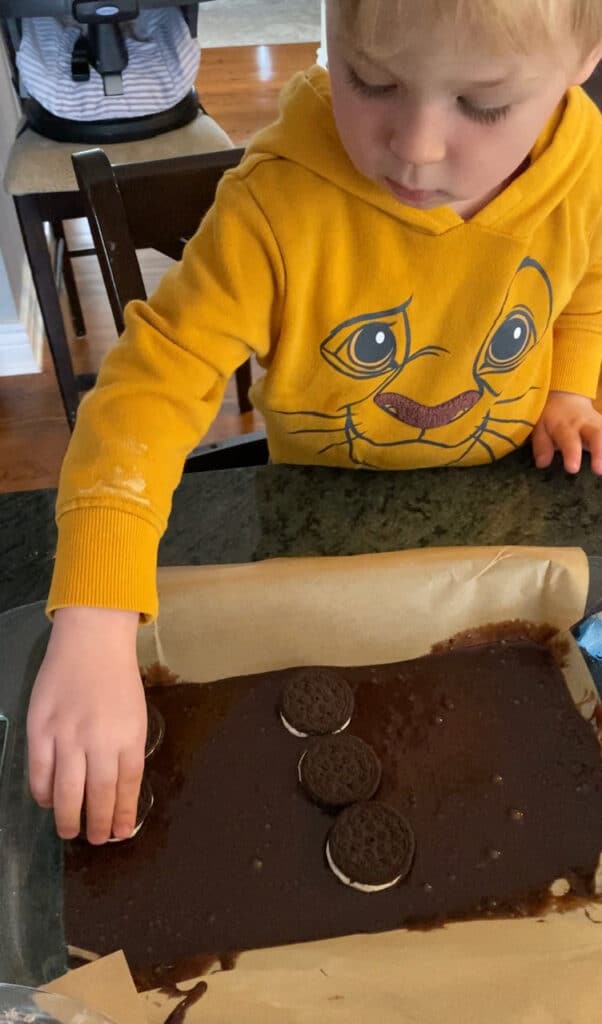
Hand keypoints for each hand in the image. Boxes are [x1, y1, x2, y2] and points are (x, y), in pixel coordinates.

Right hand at [27, 607, 145, 844]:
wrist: (92, 641)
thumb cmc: (117, 679)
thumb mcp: (134, 715)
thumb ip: (126, 751)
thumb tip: (117, 790)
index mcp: (129, 737)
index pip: (126, 786)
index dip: (122, 814)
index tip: (119, 832)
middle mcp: (99, 740)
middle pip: (97, 794)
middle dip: (96, 824)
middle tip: (94, 839)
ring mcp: (67, 735)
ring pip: (67, 791)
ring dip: (68, 817)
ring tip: (70, 831)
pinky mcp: (40, 729)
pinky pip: (40, 773)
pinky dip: (43, 793)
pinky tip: (49, 801)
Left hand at [531, 391, 601, 474]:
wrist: (567, 397)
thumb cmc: (551, 418)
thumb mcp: (539, 427)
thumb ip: (542, 445)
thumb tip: (542, 464)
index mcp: (565, 425)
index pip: (569, 440)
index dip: (571, 453)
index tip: (573, 468)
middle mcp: (586, 424)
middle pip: (597, 435)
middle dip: (600, 452)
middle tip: (600, 470)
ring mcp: (600, 425)